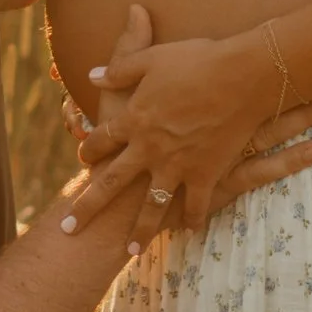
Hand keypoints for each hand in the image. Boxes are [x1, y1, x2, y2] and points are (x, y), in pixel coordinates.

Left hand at [80, 21, 295, 226]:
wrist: (242, 77)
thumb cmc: (197, 61)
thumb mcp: (151, 59)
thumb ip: (119, 68)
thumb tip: (92, 75)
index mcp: (133, 119)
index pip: (101, 139)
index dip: (89, 148)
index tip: (82, 158)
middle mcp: (148, 149)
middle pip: (110, 183)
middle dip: (87, 208)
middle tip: (69, 229)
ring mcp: (176, 166)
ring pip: (151, 207)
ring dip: (139, 231)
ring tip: (129, 252)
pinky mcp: (205, 174)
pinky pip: (195, 205)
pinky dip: (191, 219)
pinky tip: (187, 230)